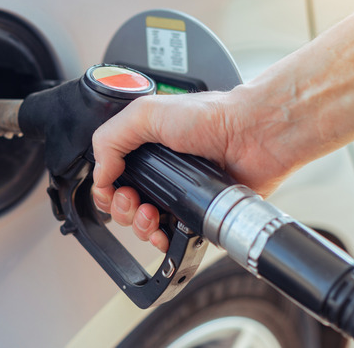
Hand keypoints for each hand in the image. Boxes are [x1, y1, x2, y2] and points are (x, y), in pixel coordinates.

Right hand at [91, 89, 290, 251]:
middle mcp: (159, 171)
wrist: (253, 135)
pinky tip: (164, 233)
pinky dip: (162, 241)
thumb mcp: (147, 113)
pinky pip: (171, 237)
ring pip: (143, 224)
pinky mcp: (196, 213)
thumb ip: (110, 139)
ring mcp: (178, 194)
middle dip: (121, 209)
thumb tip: (99, 174)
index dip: (105, 188)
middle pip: (122, 204)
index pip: (110, 176)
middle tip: (134, 200)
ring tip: (151, 214)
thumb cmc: (212, 116)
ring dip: (139, 226)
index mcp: (144, 147)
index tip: (112, 189)